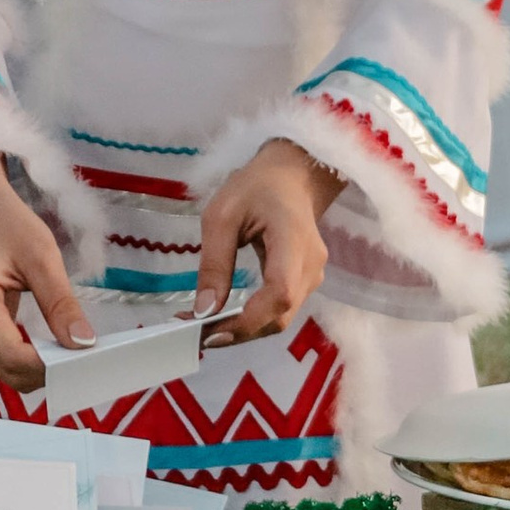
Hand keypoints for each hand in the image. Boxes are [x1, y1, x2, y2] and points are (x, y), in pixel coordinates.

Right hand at [0, 145, 89, 391]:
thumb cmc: (8, 225)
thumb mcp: (43, 257)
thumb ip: (61, 303)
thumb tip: (82, 343)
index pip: (12, 356)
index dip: (49, 364)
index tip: (84, 356)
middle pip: (7, 370)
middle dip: (46, 369)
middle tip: (83, 354)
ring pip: (4, 370)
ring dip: (37, 367)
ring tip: (68, 348)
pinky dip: (26, 359)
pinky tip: (49, 345)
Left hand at [197, 137, 341, 346]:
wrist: (291, 176)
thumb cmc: (255, 187)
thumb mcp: (222, 215)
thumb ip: (214, 263)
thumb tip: (204, 310)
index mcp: (293, 240)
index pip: (280, 294)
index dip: (248, 320)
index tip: (209, 331)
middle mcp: (311, 265)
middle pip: (280, 315)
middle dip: (239, 332)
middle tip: (197, 333)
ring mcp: (312, 276)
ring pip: (281, 318)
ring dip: (244, 329)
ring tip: (206, 326)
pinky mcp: (305, 281)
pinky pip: (280, 309)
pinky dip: (253, 319)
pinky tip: (226, 316)